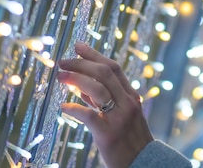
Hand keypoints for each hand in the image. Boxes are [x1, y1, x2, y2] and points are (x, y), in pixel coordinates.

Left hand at [57, 42, 153, 167]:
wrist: (143, 164)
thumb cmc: (130, 140)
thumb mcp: (123, 115)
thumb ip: (105, 101)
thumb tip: (81, 87)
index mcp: (131, 96)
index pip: (113, 68)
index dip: (95, 55)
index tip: (78, 46)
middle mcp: (128, 103)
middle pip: (104, 73)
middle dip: (81, 63)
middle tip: (62, 61)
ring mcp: (119, 117)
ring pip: (97, 89)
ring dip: (76, 79)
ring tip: (59, 76)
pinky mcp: (109, 134)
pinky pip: (89, 116)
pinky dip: (74, 108)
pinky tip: (63, 106)